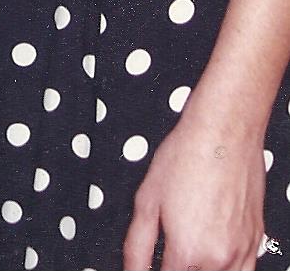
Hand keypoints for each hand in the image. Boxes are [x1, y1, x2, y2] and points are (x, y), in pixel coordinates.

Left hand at [123, 113, 265, 269]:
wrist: (224, 131)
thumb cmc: (188, 155)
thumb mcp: (146, 199)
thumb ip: (136, 245)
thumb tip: (131, 269)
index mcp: (187, 250)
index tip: (150, 266)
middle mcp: (218, 258)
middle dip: (178, 269)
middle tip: (170, 254)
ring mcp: (242, 251)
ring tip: (189, 256)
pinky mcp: (257, 241)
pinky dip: (227, 269)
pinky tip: (213, 255)